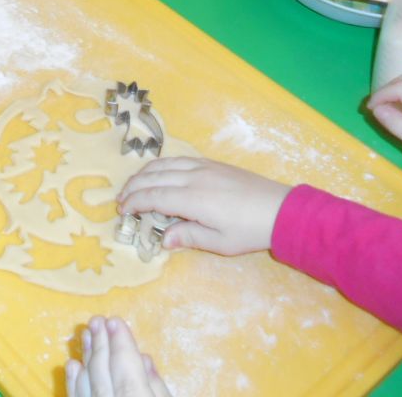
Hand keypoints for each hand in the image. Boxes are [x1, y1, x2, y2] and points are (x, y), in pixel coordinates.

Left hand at [65, 316, 171, 396]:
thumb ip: (158, 390)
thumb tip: (143, 361)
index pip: (128, 374)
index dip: (121, 346)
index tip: (115, 321)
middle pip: (103, 377)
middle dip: (101, 346)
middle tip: (97, 320)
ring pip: (88, 388)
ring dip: (87, 359)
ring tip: (86, 333)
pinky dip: (74, 383)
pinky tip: (73, 365)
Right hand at [118, 157, 290, 255]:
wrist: (280, 209)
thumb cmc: (250, 230)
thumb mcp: (221, 243)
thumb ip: (189, 238)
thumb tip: (163, 240)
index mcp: (193, 199)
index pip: (153, 197)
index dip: (134, 203)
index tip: (123, 212)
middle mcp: (193, 178)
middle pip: (153, 178)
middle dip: (133, 188)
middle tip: (121, 201)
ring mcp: (202, 167)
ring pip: (163, 164)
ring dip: (143, 174)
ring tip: (133, 186)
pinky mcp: (211, 163)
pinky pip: (177, 159)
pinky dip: (160, 165)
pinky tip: (157, 173)